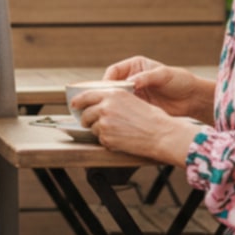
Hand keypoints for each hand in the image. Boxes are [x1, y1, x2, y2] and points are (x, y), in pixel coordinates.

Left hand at [72, 90, 198, 165]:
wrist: (161, 134)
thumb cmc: (152, 118)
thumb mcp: (132, 99)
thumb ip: (114, 100)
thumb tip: (100, 104)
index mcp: (113, 94)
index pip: (86, 95)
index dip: (77, 101)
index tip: (73, 104)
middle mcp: (106, 106)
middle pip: (86, 113)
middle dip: (86, 119)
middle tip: (91, 123)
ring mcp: (104, 122)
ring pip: (93, 127)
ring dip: (100, 131)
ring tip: (116, 132)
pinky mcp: (106, 137)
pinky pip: (100, 139)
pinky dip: (107, 140)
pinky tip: (120, 138)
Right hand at [104, 55, 205, 118]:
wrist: (191, 98)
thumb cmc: (179, 81)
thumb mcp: (163, 75)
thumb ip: (146, 77)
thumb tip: (130, 82)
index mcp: (135, 66)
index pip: (114, 71)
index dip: (107, 80)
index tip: (105, 90)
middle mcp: (131, 78)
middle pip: (112, 85)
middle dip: (107, 94)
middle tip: (104, 102)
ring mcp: (134, 93)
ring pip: (116, 98)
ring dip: (113, 104)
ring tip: (111, 111)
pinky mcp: (137, 105)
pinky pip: (124, 108)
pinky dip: (121, 112)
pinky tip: (120, 117)